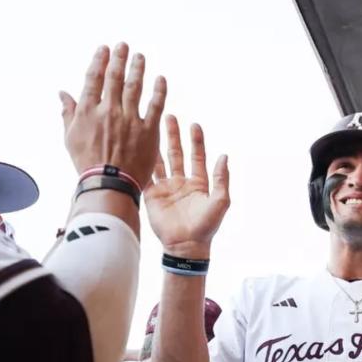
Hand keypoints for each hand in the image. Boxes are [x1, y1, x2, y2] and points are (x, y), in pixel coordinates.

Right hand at [59, 43, 167, 185]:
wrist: (109, 183)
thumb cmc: (86, 162)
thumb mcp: (70, 137)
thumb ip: (68, 112)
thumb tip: (62, 92)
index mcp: (89, 111)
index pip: (94, 78)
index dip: (100, 60)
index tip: (105, 49)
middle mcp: (109, 111)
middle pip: (115, 78)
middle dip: (120, 59)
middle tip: (125, 46)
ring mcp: (130, 120)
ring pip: (135, 87)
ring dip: (139, 69)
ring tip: (141, 57)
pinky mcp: (148, 131)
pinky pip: (156, 106)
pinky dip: (159, 91)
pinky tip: (161, 79)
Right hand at [146, 116, 229, 257]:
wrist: (186, 246)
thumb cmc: (206, 226)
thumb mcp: (220, 201)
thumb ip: (221, 179)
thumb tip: (224, 156)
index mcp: (199, 183)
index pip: (197, 157)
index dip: (196, 141)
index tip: (194, 124)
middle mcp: (181, 183)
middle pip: (177, 154)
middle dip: (174, 135)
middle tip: (169, 116)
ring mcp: (166, 188)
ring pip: (160, 161)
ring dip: (156, 145)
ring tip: (150, 126)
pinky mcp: (152, 195)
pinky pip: (147, 176)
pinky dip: (143, 163)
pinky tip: (137, 148)